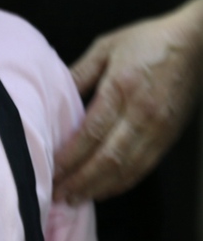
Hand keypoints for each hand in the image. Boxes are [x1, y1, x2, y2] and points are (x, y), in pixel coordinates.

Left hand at [53, 0, 202, 203]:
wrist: (196, 43)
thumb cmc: (149, 41)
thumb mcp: (106, 47)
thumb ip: (80, 72)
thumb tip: (56, 95)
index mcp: (122, 88)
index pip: (92, 133)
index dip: (70, 157)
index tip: (52, 171)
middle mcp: (141, 114)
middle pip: (108, 158)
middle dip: (81, 181)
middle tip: (58, 195)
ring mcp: (158, 129)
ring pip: (126, 169)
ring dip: (99, 188)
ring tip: (75, 199)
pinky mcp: (168, 138)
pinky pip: (143, 168)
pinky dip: (121, 183)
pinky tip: (104, 190)